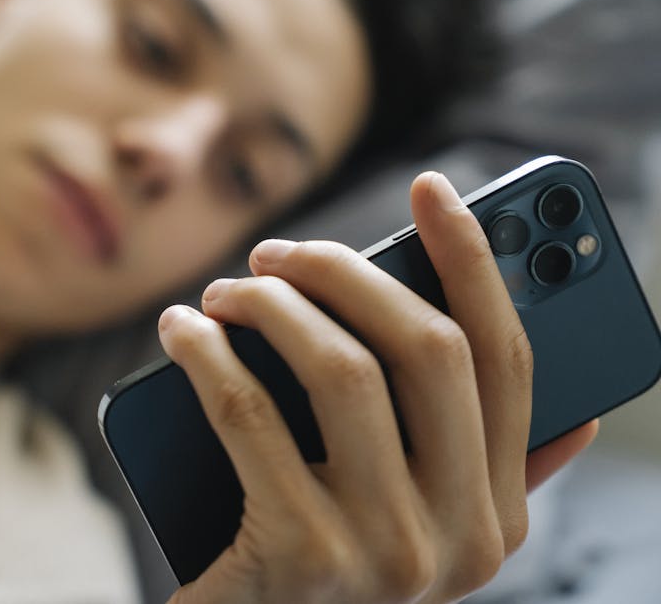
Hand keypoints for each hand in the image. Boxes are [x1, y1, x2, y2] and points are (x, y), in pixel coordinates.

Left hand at [158, 172, 596, 603]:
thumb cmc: (313, 569)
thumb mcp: (410, 530)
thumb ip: (479, 477)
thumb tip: (574, 421)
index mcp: (496, 516)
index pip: (508, 361)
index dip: (474, 262)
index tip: (432, 188)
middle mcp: (460, 537)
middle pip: (426, 349)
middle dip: (344, 273)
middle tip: (276, 253)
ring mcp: (385, 551)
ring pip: (339, 367)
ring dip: (270, 305)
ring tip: (225, 291)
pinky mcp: (300, 555)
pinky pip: (246, 412)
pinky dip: (206, 352)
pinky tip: (180, 330)